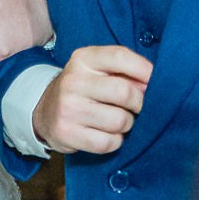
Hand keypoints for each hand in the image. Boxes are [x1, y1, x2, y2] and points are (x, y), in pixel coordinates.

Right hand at [32, 45, 151, 155]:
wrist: (45, 112)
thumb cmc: (84, 89)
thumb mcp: (98, 70)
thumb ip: (125, 70)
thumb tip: (153, 85)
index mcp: (83, 59)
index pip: (120, 56)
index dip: (144, 70)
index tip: (152, 81)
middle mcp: (73, 81)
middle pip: (125, 92)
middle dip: (139, 103)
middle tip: (136, 107)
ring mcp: (68, 108)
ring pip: (120, 121)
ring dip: (126, 124)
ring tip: (118, 120)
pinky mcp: (67, 133)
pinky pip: (108, 143)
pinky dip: (114, 141)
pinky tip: (106, 134)